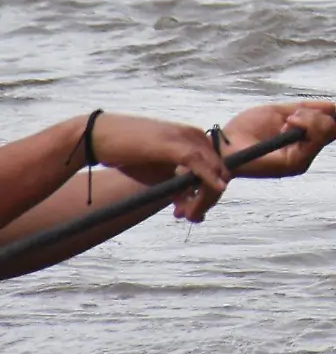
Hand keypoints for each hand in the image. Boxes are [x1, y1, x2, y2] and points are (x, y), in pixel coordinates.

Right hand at [87, 113, 229, 221]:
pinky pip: (198, 162)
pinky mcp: (173, 144)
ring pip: (211, 169)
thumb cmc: (127, 155)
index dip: (211, 192)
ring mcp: (185, 138)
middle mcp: (195, 136)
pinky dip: (208, 178)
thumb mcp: (157, 174)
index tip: (198, 213)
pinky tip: (217, 190)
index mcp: (194, 139)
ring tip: (188, 216)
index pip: (217, 167)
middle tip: (192, 218)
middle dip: (209, 198)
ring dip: (206, 196)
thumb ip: (177, 187)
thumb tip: (190, 208)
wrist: (99, 138)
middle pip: (219, 170)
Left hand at [221, 101, 335, 179]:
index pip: (329, 129)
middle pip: (333, 131)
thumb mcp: (278, 113)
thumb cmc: (246, 130)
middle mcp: (304, 155)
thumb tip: (332, 107)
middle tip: (291, 117)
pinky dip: (304, 125)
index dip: (321, 116)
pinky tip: (284, 126)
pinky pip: (314, 140)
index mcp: (301, 145)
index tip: (298, 111)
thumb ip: (304, 110)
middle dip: (317, 117)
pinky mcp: (294, 164)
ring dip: (309, 119)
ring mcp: (301, 161)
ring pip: (328, 133)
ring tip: (285, 122)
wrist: (225, 144)